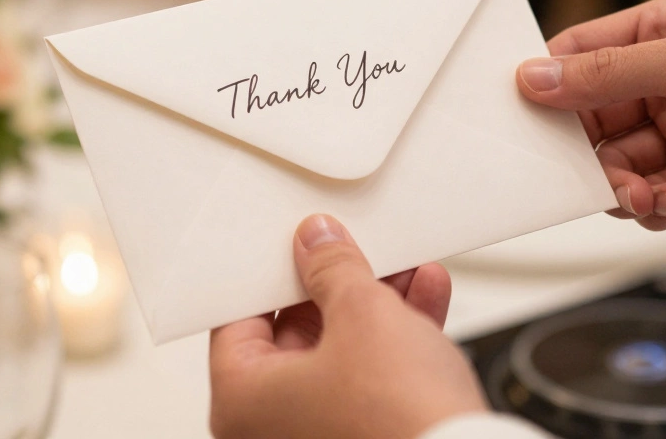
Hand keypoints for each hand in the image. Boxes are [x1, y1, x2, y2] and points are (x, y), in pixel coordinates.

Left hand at [209, 215, 486, 438]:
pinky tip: (425, 296)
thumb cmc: (396, 422)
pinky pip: (373, 378)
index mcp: (241, 401)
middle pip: (297, 332)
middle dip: (340, 285)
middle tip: (359, 251)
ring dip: (379, 305)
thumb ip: (334, 269)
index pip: (240, 317)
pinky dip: (398, 339)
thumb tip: (319, 245)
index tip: (300, 246)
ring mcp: (320, 435)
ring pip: (342, 353)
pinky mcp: (366, 436)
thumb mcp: (363, 314)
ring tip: (406, 267)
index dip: (273, 272)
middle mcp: (271, 428)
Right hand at [517, 0, 665, 230]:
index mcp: (661, 32)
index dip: (546, 85)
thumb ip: (610, 73)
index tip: (516, 116)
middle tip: (581, 172)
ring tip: (638, 194)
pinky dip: (650, 207)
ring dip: (617, 185)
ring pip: (617, 164)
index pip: (580, 55)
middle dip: (581, 149)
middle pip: (591, 119)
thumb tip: (534, 78)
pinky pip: (653, 197)